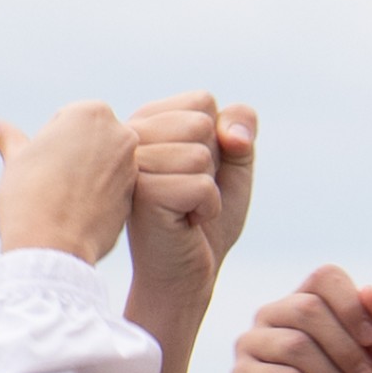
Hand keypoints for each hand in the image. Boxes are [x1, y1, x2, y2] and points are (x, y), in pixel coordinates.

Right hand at [0, 102, 136, 264]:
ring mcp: (133, 166)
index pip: (67, 120)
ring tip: (66, 199)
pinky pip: (113, 191)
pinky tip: (81, 213)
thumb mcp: (16, 159)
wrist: (53, 246)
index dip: (49, 144)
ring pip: (103, 165)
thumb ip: (10, 138)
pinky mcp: (136, 196)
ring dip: (87, 176)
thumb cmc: (29, 196)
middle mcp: (121, 133)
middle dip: (73, 157)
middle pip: (90, 140)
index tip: (43, 165)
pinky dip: (99, 197)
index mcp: (92, 112)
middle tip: (55, 182)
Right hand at [121, 92, 253, 307]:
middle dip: (213, 163)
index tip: (196, 168)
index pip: (203, 100)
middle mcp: (133, 135)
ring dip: (209, 189)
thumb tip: (232, 135)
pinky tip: (185, 222)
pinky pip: (201, 185)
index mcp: (149, 120)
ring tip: (186, 207)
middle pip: (201, 122)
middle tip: (189, 192)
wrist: (187, 272)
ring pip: (200, 154)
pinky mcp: (141, 192)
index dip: (217, 138)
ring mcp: (132, 163)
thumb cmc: (206, 217)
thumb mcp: (233, 164)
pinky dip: (207, 208)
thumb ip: (239, 128)